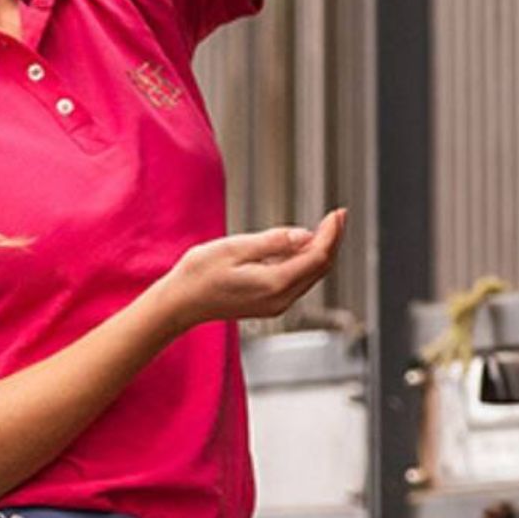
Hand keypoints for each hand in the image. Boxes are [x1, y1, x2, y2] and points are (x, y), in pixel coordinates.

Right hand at [161, 208, 347, 329]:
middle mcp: (280, 299)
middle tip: (337, 215)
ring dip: (320, 251)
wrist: (180, 303)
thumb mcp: (234, 248)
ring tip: (325, 226)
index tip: (337, 212)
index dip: (331, 233)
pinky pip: (297, 281)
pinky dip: (305, 262)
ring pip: (311, 275)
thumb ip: (272, 242)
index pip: (317, 257)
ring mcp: (276, 304)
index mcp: (274, 284)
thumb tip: (305, 235)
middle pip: (320, 268)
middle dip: (331, 240)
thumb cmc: (199, 274)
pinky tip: (302, 246)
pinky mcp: (269, 304)